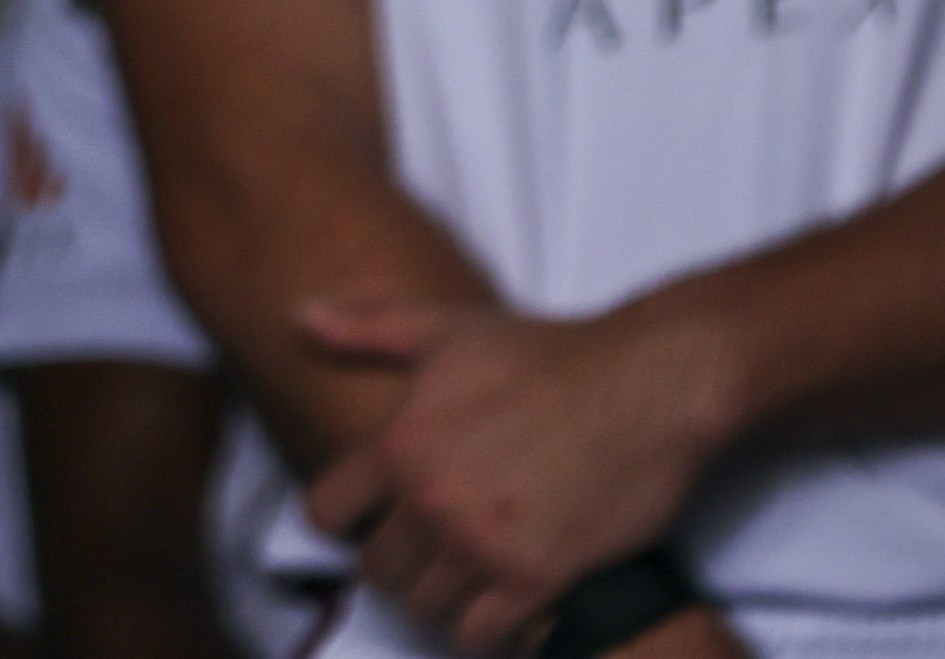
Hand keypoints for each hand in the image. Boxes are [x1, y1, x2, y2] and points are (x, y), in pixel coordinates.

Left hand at [295, 293, 739, 653]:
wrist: (648, 382)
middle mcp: (430, 500)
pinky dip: (486, 626)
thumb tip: (297, 317)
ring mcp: (481, 545)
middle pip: (377, 571)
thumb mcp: (449, 330)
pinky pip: (478, 635)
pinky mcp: (535, 580)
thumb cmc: (550, 352)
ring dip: (444, 596)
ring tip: (472, 574)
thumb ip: (368, 331)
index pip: (325, 514)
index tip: (378, 518)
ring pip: (424, 608)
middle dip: (401, 561)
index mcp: (400, 444)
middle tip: (437, 547)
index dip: (348, 519)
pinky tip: (505, 598)